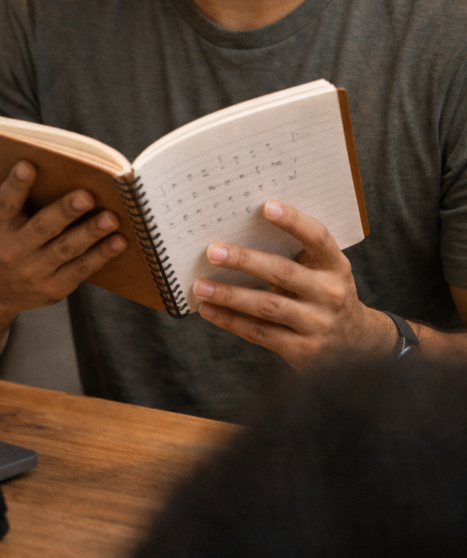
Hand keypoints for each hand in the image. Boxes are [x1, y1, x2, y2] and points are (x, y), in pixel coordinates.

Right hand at [0, 160, 126, 321]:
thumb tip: (12, 154)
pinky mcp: (53, 288)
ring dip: (90, 234)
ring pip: (65, 250)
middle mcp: (12, 251)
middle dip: (65, 211)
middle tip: (87, 195)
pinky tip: (120, 241)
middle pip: (42, 228)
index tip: (28, 164)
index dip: (15, 185)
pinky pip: (80, 270)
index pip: (4, 204)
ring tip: (112, 218)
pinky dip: (101, 256)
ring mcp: (33, 272)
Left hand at [192, 200, 395, 371]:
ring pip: (267, 306)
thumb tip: (240, 233)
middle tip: (213, 251)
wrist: (357, 346)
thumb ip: (295, 256)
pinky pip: (260, 333)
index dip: (293, 221)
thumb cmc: (325, 296)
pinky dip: (231, 321)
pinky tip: (209, 310)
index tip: (266, 206)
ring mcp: (318, 324)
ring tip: (201, 286)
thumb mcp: (323, 273)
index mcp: (336, 266)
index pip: (318, 237)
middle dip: (245, 260)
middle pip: (283, 272)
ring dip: (230, 295)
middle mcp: (331, 294)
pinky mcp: (303, 351)